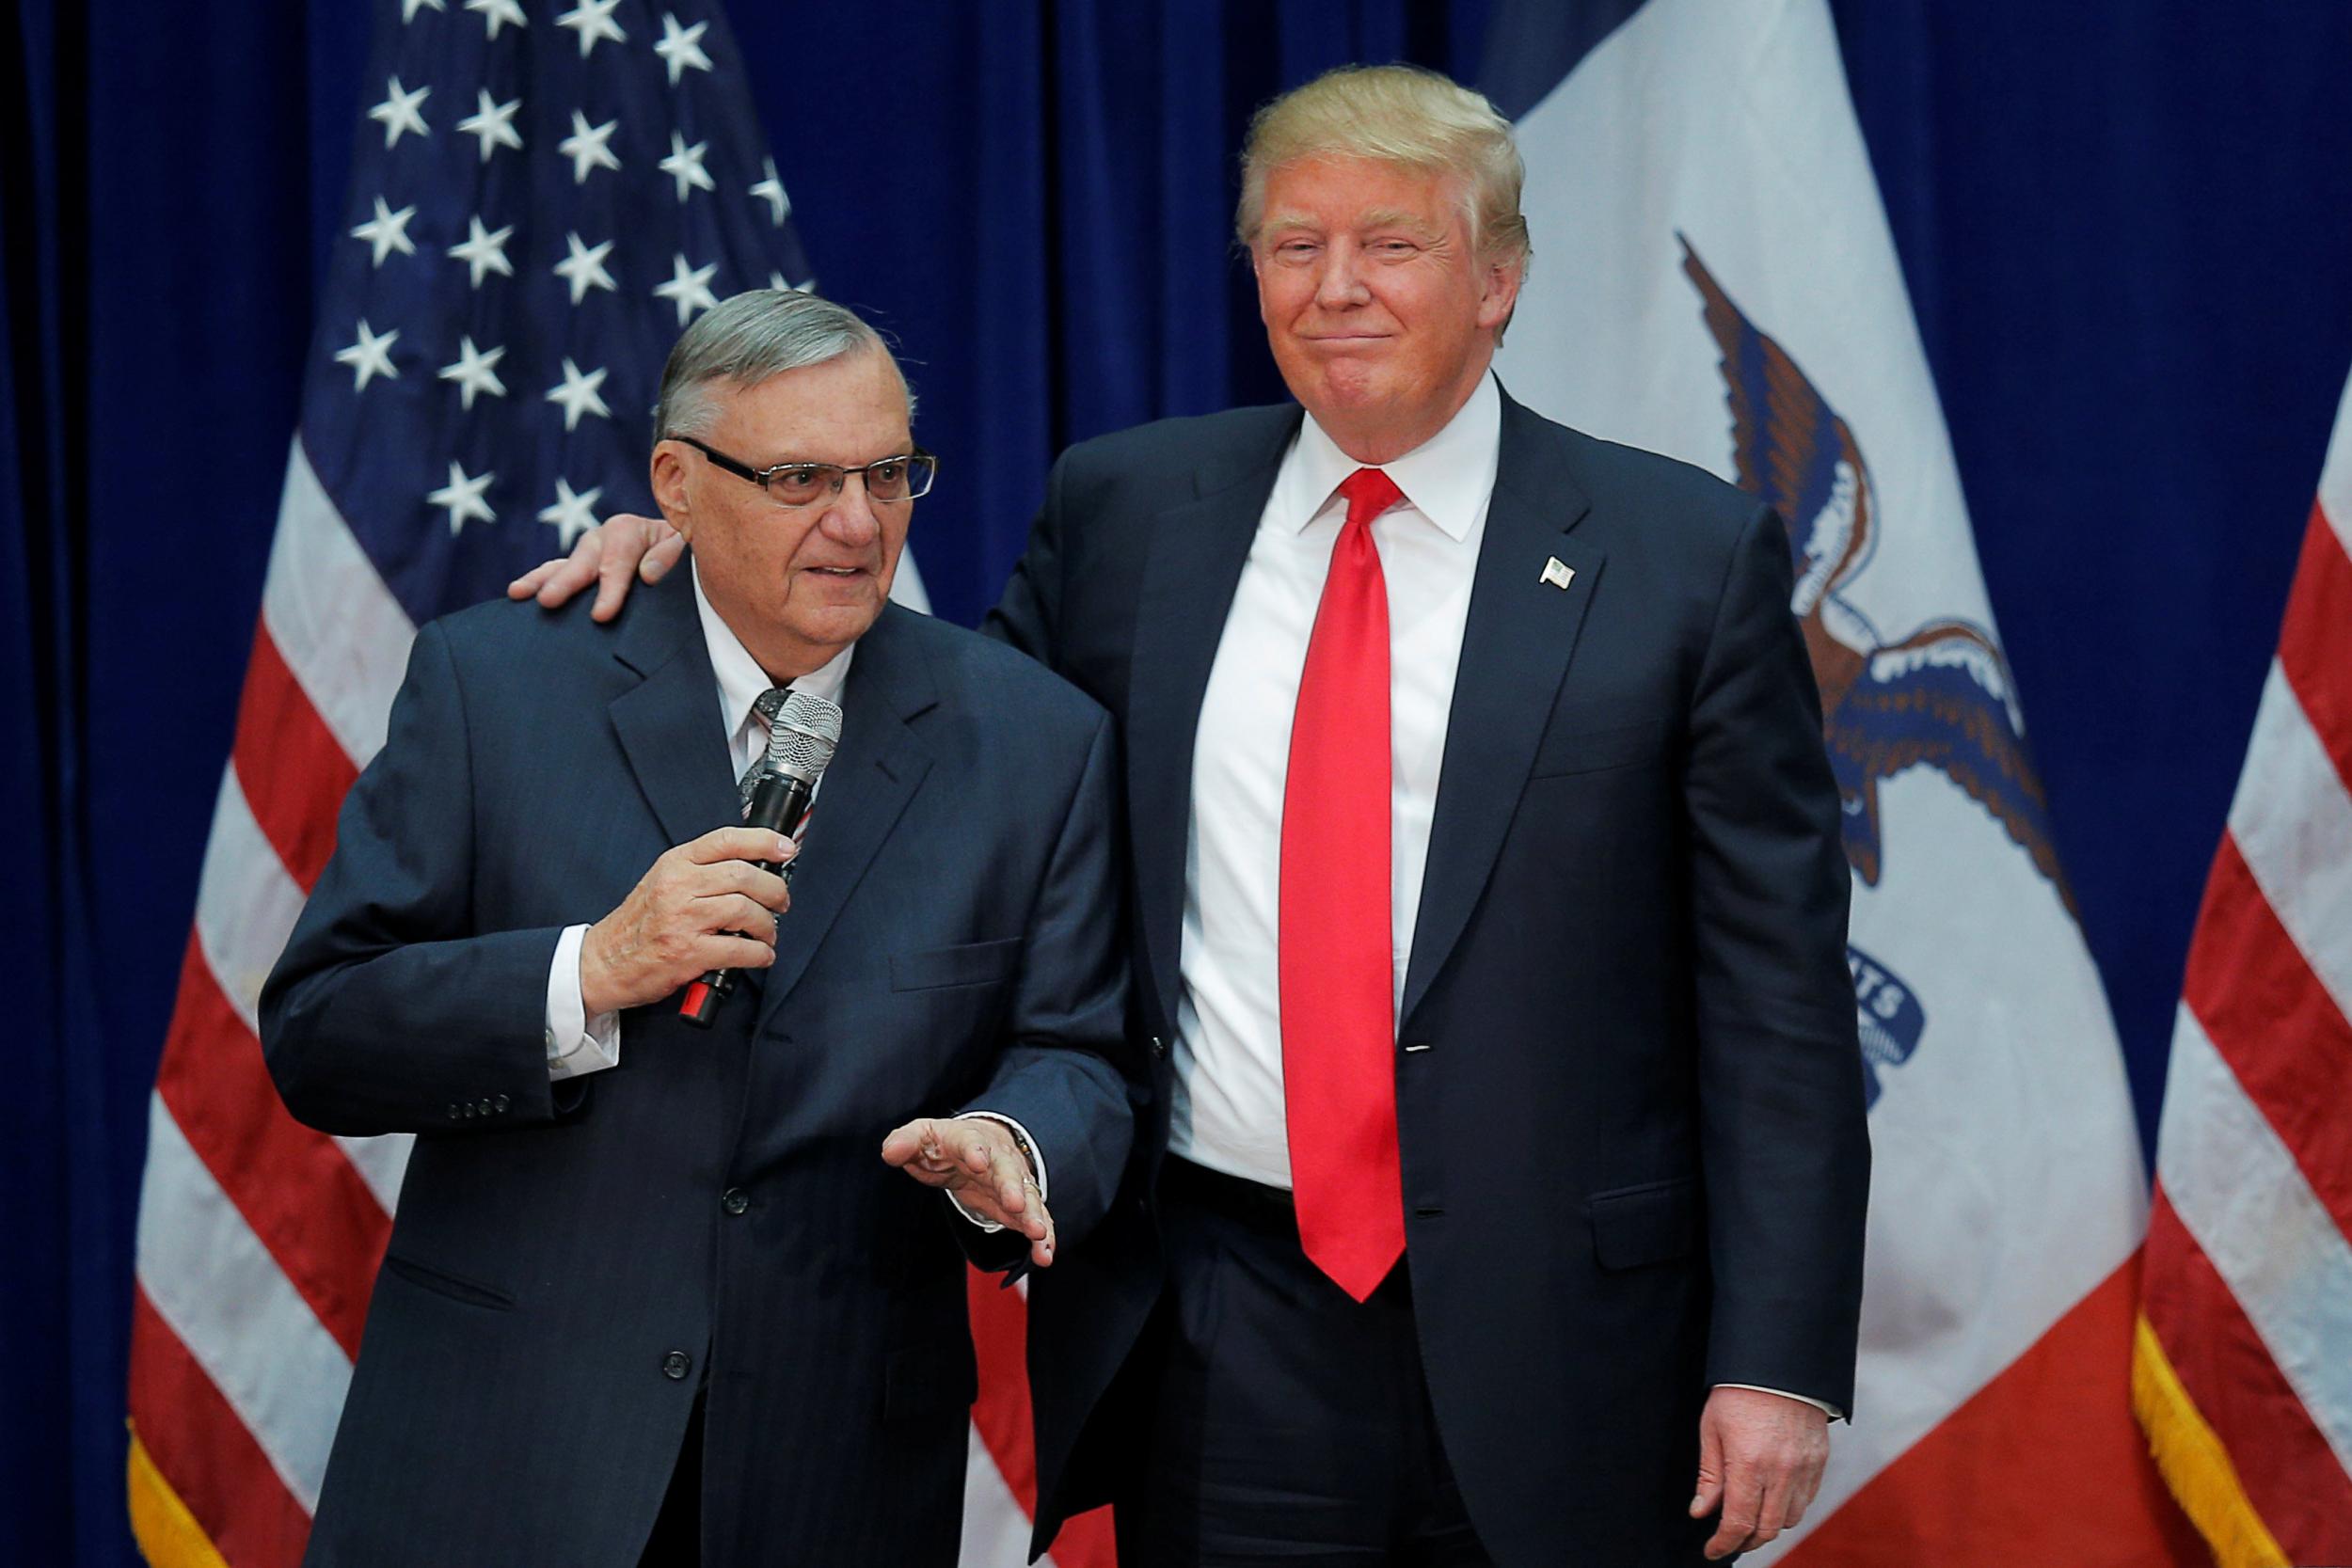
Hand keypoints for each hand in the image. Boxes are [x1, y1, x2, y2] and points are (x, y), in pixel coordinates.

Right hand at [507, 512, 685, 622]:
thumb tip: (649, 574)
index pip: (619, 560)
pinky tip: (519, 596)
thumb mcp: (687, 546)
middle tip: (548, 601)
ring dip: (541, 579)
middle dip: (566, 582)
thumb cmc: (685, 553)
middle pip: (583, 560)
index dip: (611, 588)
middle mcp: (603, 537)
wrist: (680, 553)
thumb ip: (672, 555)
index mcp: (630, 530)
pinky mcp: (580, 569)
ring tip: (519, 593)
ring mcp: (588, 553)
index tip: (601, 615)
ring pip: (562, 565)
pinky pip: (557, 574)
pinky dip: (539, 583)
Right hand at [579, 827, 795, 1013]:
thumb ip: (700, 871)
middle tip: (781, 902)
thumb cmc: (637, 925)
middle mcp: (678, 887)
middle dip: (774, 890)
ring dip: (768, 925)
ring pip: (746, 910)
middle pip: (745, 875)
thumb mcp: (662, 882)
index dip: (763, 841)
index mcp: (674, 864)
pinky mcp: (688, 953)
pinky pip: (740, 949)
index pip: (726, 840)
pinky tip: (760, 955)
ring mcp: (683, 919)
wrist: (602, 963)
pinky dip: (760, 954)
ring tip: (767, 934)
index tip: (786, 848)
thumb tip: (751, 866)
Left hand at [880, 1117, 1056, 1267]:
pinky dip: (1042, 1238)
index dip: (975, 1151)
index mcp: (969, 1139)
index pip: (971, 1142)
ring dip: (1034, 1215)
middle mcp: (997, 1159)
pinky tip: (1044, 1257)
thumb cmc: (945, 1145)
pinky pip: (1035, 1220)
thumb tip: (890, 1152)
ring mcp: (1013, 1183)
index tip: (977, 1162)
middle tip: (1017, 1204)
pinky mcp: (1020, 1206)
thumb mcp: (921, 1138)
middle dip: (1012, 1187)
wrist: (976, 1147)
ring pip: (1028, 1197)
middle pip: (1007, 1171)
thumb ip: (904, 1143)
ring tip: (1038, 1235)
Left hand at [1690, 1386, 1829, 1559]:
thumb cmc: (1738, 1393)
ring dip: (1768, 1526)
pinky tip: (1772, 1500)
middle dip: (1746, 1541)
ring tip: (1750, 1519)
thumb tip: (1701, 1512)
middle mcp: (1781, 1472)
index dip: (1724, 1543)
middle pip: (1766, 1529)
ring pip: (1789, 1519)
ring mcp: (1804, 1468)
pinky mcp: (1819, 1461)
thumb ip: (1709, 1477)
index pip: (1739, 1522)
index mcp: (1748, 1464)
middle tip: (1729, 1539)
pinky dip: (1788, 1508)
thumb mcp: (1712, 1430)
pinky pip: (1807, 1500)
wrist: (1779, 1364)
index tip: (1712, 1550)